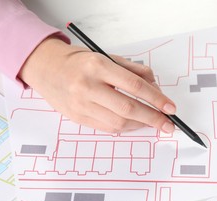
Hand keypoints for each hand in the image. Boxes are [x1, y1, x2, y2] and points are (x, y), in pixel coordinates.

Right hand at [18, 37, 175, 132]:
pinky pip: (108, 128)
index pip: (135, 86)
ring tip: (152, 122)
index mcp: (98, 66)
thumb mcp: (107, 57)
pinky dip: (125, 127)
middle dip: (153, 119)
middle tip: (168, 125)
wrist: (46, 69)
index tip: (170, 107)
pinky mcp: (78, 118)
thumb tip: (156, 89)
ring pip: (119, 123)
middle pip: (129, 108)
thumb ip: (134, 71)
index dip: (157, 99)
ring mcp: (81, 105)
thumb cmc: (80, 62)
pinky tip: (134, 123)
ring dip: (140, 125)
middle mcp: (88, 87)